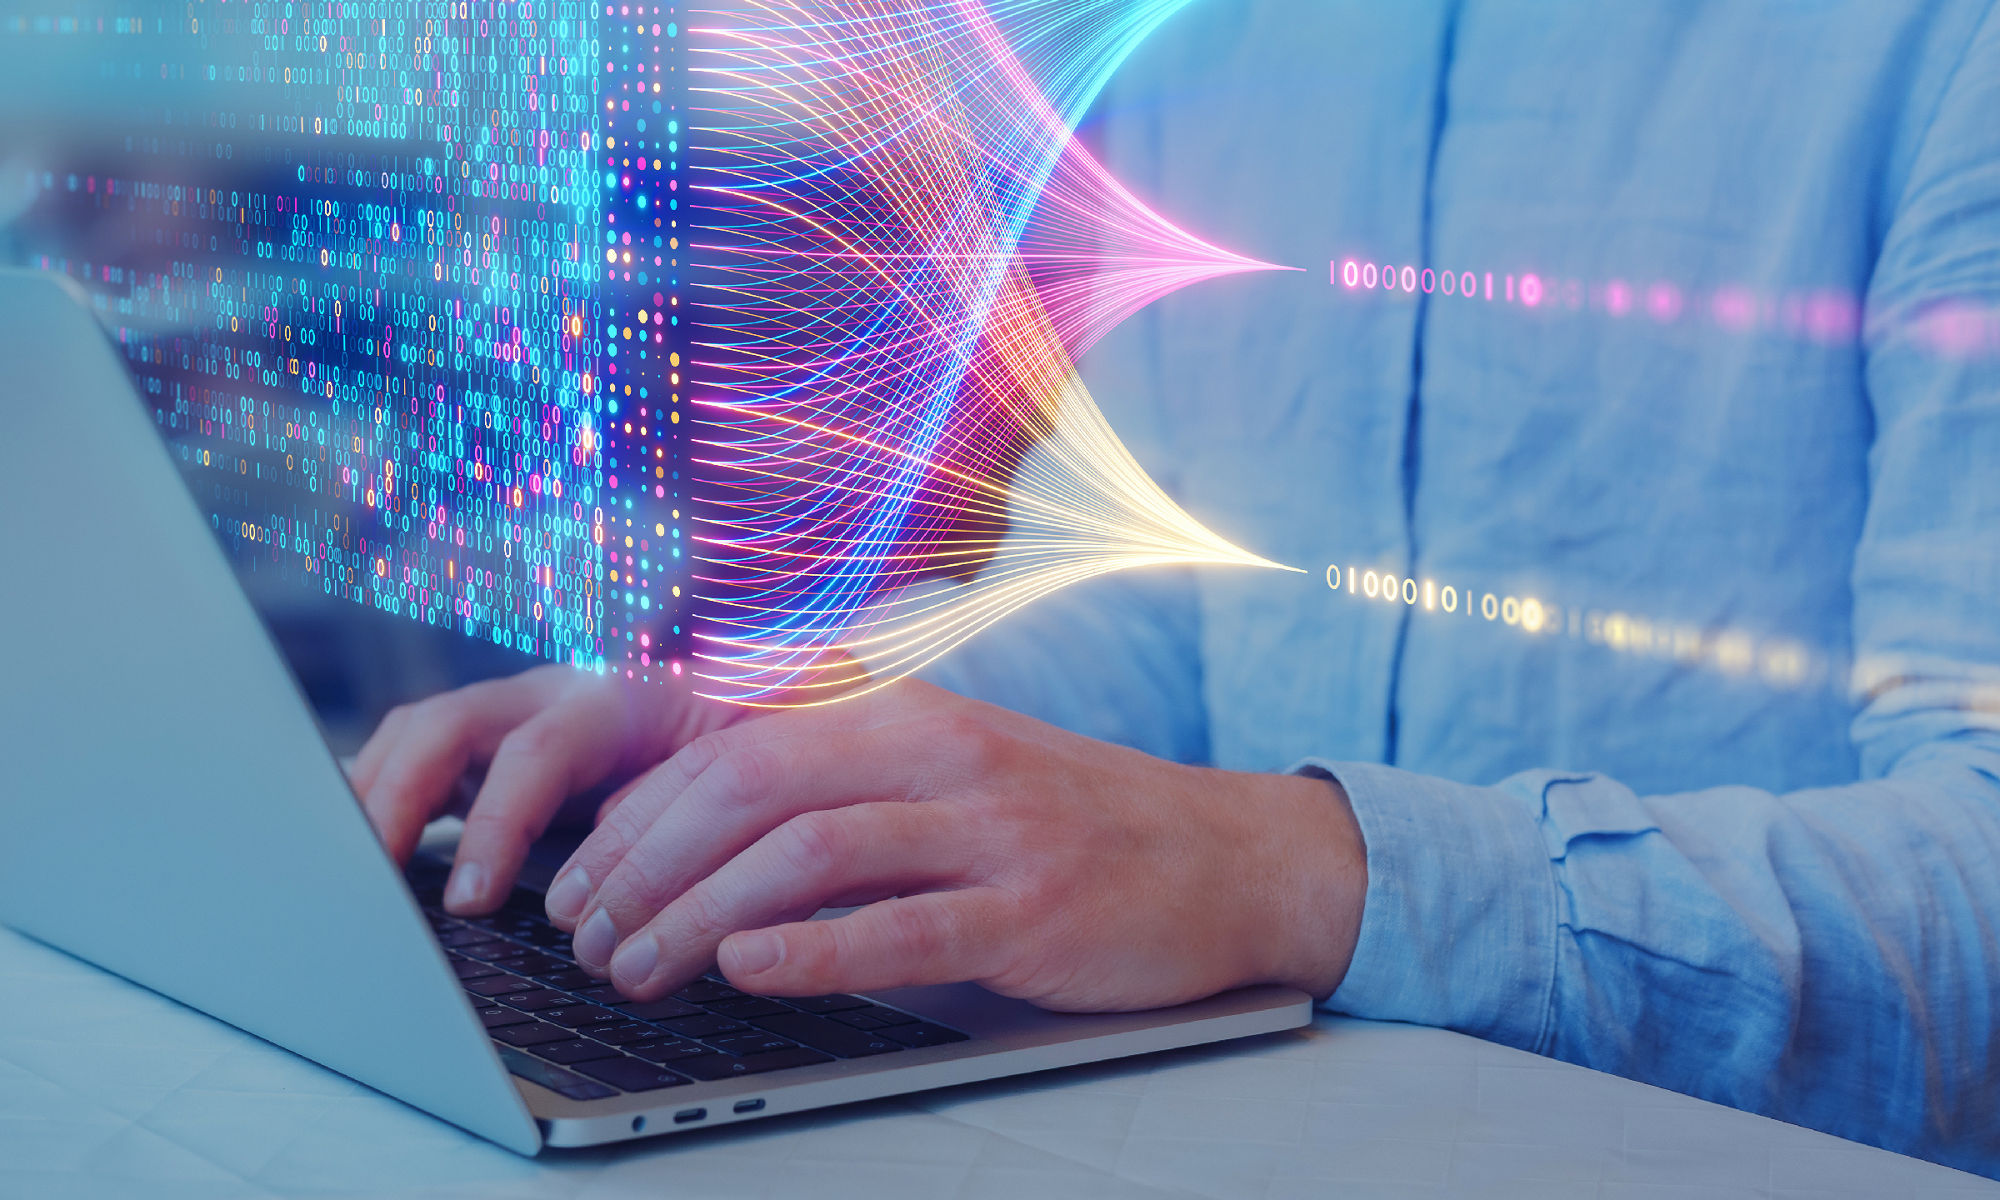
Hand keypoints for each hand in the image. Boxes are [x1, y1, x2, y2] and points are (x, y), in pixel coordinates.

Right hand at [347, 663, 753, 912]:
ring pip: (414, 735)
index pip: (534, 752)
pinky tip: (349, 851)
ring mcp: (504, 712)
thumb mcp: (731, 767)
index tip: (470, 900)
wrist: (735, 698)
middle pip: (443, 727)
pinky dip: (375, 798)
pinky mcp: (481, 741)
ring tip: (344, 875)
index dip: (495, 824)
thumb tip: (641, 872)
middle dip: (396, 801)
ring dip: (371, 799)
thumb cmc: (733, 742)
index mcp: (610, 700)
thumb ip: (687, 805)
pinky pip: (410, 756)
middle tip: (370, 884)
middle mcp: (543, 695)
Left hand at [545, 680, 1368, 1010]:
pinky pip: (902, 925)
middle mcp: (941, 755)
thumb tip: (705, 835)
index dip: (641, 811)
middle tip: (585, 932)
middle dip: (645, 862)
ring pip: (809, 852)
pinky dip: (811, 949)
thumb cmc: (1075, 826)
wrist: (1231, 856)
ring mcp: (991, 829)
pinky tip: (744, 969)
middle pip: (752, 787)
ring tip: (634, 966)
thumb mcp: (957, 772)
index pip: (737, 745)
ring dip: (699, 912)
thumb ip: (849, 786)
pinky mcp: (1032, 908)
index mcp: (908, 717)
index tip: (582, 870)